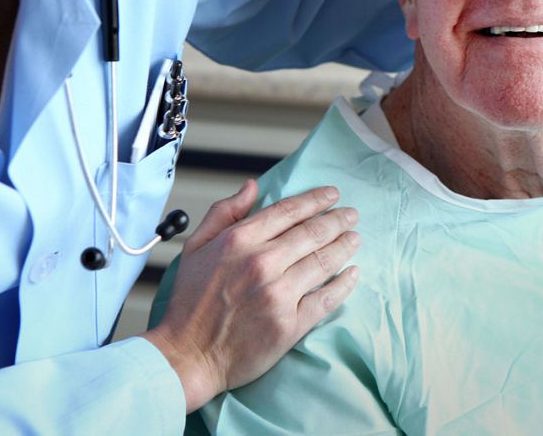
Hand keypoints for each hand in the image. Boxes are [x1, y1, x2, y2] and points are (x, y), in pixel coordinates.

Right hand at [144, 180, 361, 410]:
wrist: (187, 355)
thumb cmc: (189, 304)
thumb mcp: (195, 247)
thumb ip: (224, 213)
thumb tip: (252, 187)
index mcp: (239, 241)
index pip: (288, 211)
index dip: (315, 200)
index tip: (332, 195)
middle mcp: (262, 263)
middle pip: (312, 233)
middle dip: (337, 220)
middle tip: (351, 215)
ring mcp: (278, 295)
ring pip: (323, 261)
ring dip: (344, 246)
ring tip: (355, 238)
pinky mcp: (290, 324)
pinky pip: (326, 299)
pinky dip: (344, 284)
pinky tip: (353, 274)